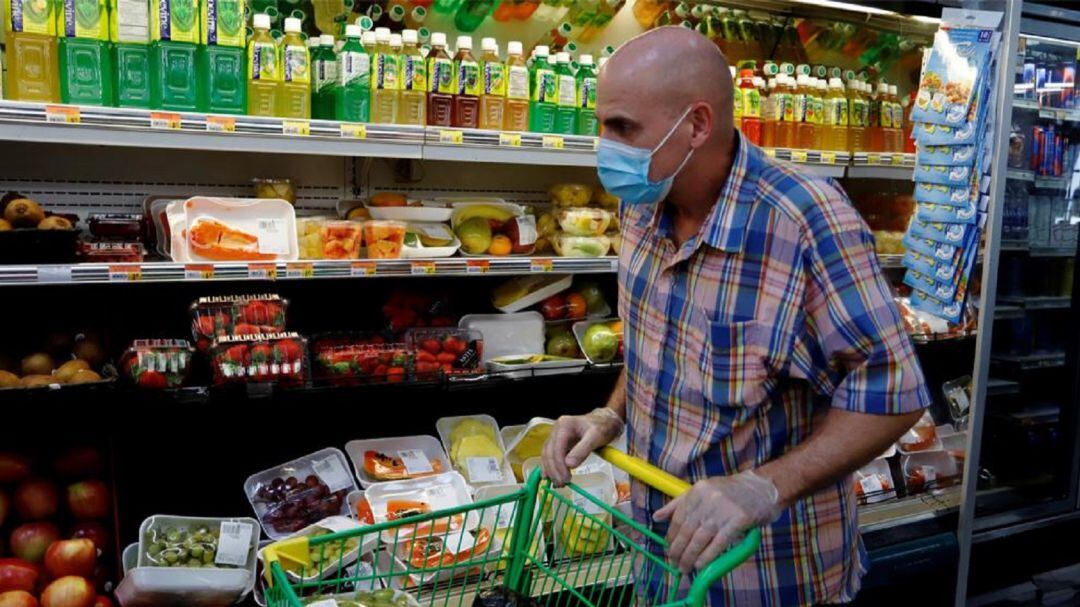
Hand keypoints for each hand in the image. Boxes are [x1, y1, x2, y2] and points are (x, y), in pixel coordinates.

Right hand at [541, 408, 623, 485]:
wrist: (605, 420)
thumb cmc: (602, 426)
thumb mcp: (596, 437)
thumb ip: (582, 450)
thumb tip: (569, 465)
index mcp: (564, 425)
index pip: (556, 448)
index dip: (559, 465)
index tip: (566, 478)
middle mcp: (557, 429)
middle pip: (549, 452)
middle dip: (554, 470)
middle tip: (562, 484)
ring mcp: (556, 436)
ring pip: (547, 455)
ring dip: (551, 470)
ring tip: (558, 483)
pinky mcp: (558, 443)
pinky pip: (550, 456)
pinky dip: (551, 467)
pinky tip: (552, 477)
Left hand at [653, 470, 780, 572]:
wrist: (762, 488)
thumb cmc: (731, 492)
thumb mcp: (703, 491)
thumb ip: (679, 504)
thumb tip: (656, 517)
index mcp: (697, 491)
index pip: (678, 518)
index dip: (671, 536)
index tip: (668, 549)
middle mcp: (708, 499)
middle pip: (687, 530)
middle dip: (678, 550)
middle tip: (674, 563)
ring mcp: (723, 509)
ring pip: (700, 538)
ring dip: (690, 556)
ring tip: (685, 567)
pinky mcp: (738, 520)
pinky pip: (719, 542)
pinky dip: (708, 556)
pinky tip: (701, 564)